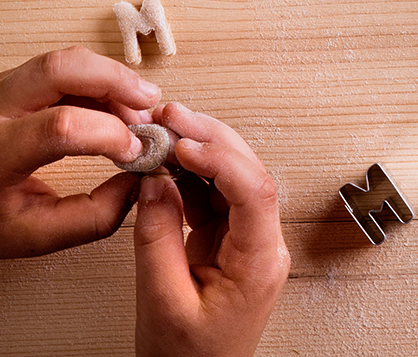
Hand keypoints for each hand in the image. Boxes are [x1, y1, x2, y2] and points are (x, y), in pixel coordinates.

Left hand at [0, 46, 160, 271]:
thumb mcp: (35, 238)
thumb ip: (95, 217)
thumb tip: (139, 184)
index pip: (62, 126)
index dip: (110, 135)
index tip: (136, 154)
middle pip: (62, 68)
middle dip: (116, 80)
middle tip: (150, 104)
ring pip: (64, 59)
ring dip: (108, 76)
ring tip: (137, 107)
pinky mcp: (8, 83)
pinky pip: (59, 66)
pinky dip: (93, 78)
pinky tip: (113, 105)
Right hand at [135, 102, 289, 356]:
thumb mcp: (162, 302)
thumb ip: (157, 239)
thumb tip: (155, 182)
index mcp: (260, 263)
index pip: (255, 194)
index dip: (222, 159)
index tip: (185, 143)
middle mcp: (262, 246)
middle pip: (247, 175)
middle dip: (210, 140)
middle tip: (171, 116)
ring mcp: (246, 242)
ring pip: (230, 180)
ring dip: (198, 151)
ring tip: (163, 129)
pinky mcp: (227, 243)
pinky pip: (212, 198)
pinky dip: (188, 176)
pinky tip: (165, 162)